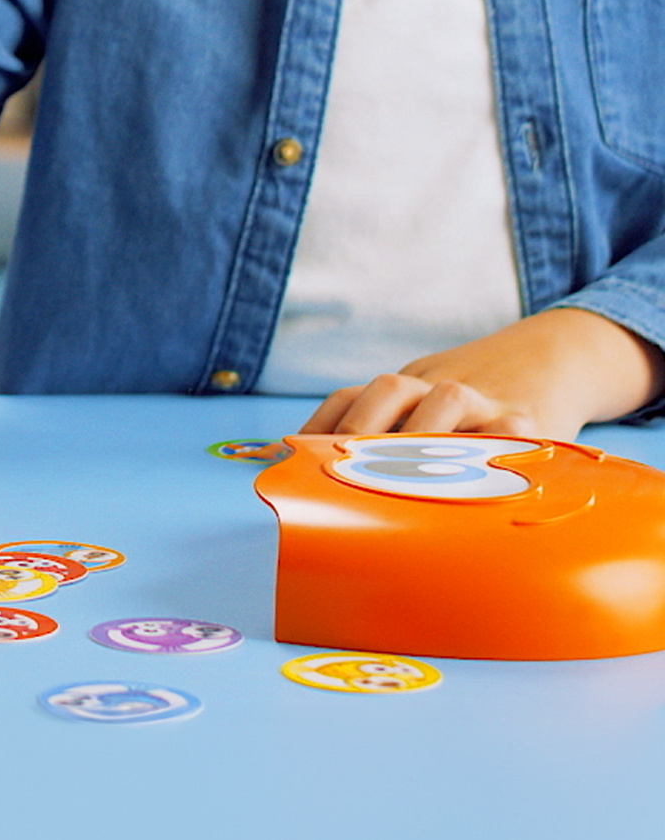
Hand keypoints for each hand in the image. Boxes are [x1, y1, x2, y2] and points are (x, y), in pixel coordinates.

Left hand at [297, 307, 663, 442]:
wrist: (549, 360)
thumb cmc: (466, 408)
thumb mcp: (420, 407)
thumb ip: (378, 439)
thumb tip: (307, 478)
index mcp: (398, 389)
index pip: (346, 400)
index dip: (317, 430)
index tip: (290, 464)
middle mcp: (432, 386)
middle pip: (389, 392)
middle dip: (362, 428)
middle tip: (342, 468)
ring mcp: (480, 399)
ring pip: (445, 401)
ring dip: (422, 434)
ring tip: (401, 476)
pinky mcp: (527, 417)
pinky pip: (508, 430)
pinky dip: (492, 447)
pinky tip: (475, 476)